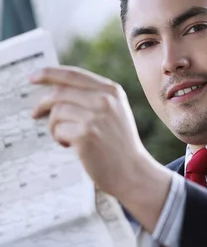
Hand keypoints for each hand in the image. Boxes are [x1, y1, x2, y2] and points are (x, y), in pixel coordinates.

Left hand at [30, 66, 170, 230]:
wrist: (132, 172)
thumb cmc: (119, 145)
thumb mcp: (114, 113)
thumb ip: (92, 97)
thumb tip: (54, 90)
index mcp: (111, 91)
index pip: (73, 74)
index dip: (49, 74)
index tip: (33, 77)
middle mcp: (105, 100)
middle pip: (59, 92)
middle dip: (42, 103)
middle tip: (35, 114)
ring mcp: (96, 117)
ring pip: (57, 111)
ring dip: (54, 126)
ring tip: (65, 137)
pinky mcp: (86, 134)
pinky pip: (58, 130)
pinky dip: (59, 138)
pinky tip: (71, 146)